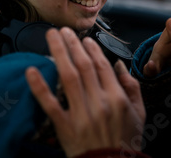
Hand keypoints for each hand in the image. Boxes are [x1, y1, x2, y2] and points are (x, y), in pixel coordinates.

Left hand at [25, 28, 145, 157]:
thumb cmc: (126, 140)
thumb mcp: (139, 113)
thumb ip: (131, 86)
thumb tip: (118, 64)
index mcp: (117, 98)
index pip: (102, 66)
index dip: (91, 49)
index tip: (84, 38)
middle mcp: (99, 102)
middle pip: (83, 66)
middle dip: (72, 45)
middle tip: (63, 30)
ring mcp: (81, 114)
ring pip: (68, 77)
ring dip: (58, 53)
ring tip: (51, 37)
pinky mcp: (64, 127)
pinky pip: (50, 104)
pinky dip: (40, 87)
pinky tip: (31, 70)